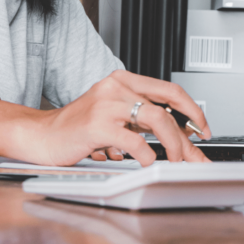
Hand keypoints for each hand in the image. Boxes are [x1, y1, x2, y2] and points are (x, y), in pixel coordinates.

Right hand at [23, 70, 212, 166]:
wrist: (41, 135)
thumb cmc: (77, 128)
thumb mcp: (112, 116)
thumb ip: (140, 121)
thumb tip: (178, 138)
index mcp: (122, 81)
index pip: (169, 89)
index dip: (192, 109)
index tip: (202, 128)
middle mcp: (115, 87)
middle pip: (167, 105)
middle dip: (187, 135)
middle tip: (195, 154)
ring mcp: (106, 104)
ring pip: (157, 119)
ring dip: (173, 144)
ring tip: (174, 160)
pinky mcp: (97, 126)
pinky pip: (134, 141)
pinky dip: (147, 156)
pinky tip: (146, 162)